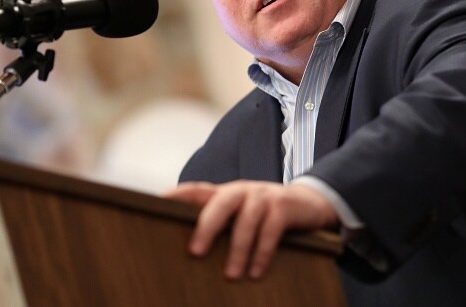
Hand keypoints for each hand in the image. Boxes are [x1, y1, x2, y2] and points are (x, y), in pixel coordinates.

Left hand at [164, 180, 337, 278]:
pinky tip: (256, 272)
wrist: (309, 203)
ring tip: (232, 276)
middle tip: (195, 251)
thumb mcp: (241, 214)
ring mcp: (264, 197)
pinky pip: (271, 230)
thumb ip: (221, 224)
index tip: (156, 203)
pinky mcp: (284, 207)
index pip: (197, 189)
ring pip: (247, 220)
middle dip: (207, 225)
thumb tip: (190, 251)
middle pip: (221, 202)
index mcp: (226, 193)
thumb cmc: (265, 214)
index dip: (177, 194)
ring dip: (238, 249)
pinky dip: (263, 252)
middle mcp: (243, 191)